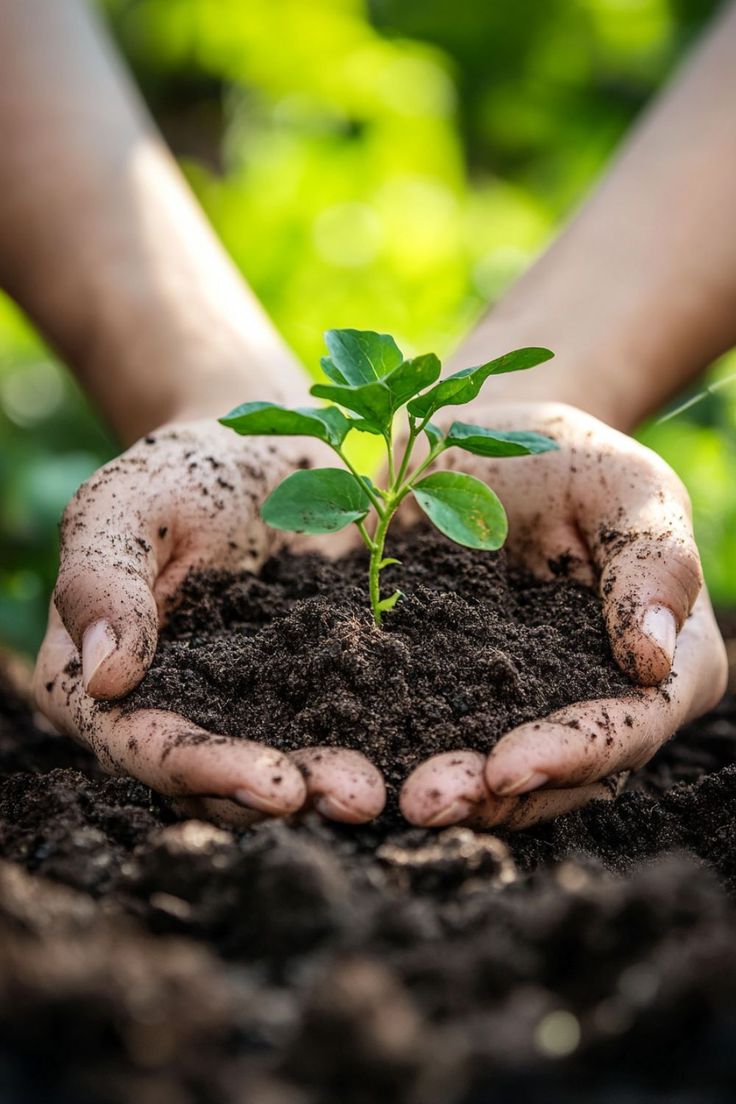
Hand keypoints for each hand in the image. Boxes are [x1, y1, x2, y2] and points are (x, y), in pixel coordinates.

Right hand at [34, 420, 384, 825]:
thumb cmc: (178, 473)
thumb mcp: (124, 505)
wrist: (262, 453)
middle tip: (356, 798)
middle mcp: (169, 714)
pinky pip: (335, 727)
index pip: (144, 745)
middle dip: (285, 794)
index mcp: (99, 686)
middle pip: (217, 780)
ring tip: (382, 791)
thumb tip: (106, 678)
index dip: (206, 771)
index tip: (275, 785)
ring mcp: (242, 710)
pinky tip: (415, 752)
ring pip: (278, 767)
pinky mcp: (306, 693)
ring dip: (329, 785)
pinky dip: (369, 741)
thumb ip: (101, 581)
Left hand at [400, 402, 727, 829]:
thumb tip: (654, 659)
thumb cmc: (569, 461)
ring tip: (387, 800)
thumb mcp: (623, 485)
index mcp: (664, 664)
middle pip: (562, 777)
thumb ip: (653, 561)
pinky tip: (354, 769)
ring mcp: (529, 711)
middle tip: (425, 804)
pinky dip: (401, 757)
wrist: (482, 452)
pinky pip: (436, 740)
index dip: (572, 753)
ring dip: (447, 794)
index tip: (506, 768)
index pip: (629, 725)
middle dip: (494, 797)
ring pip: (500, 780)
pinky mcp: (459, 701)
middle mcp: (600, 705)